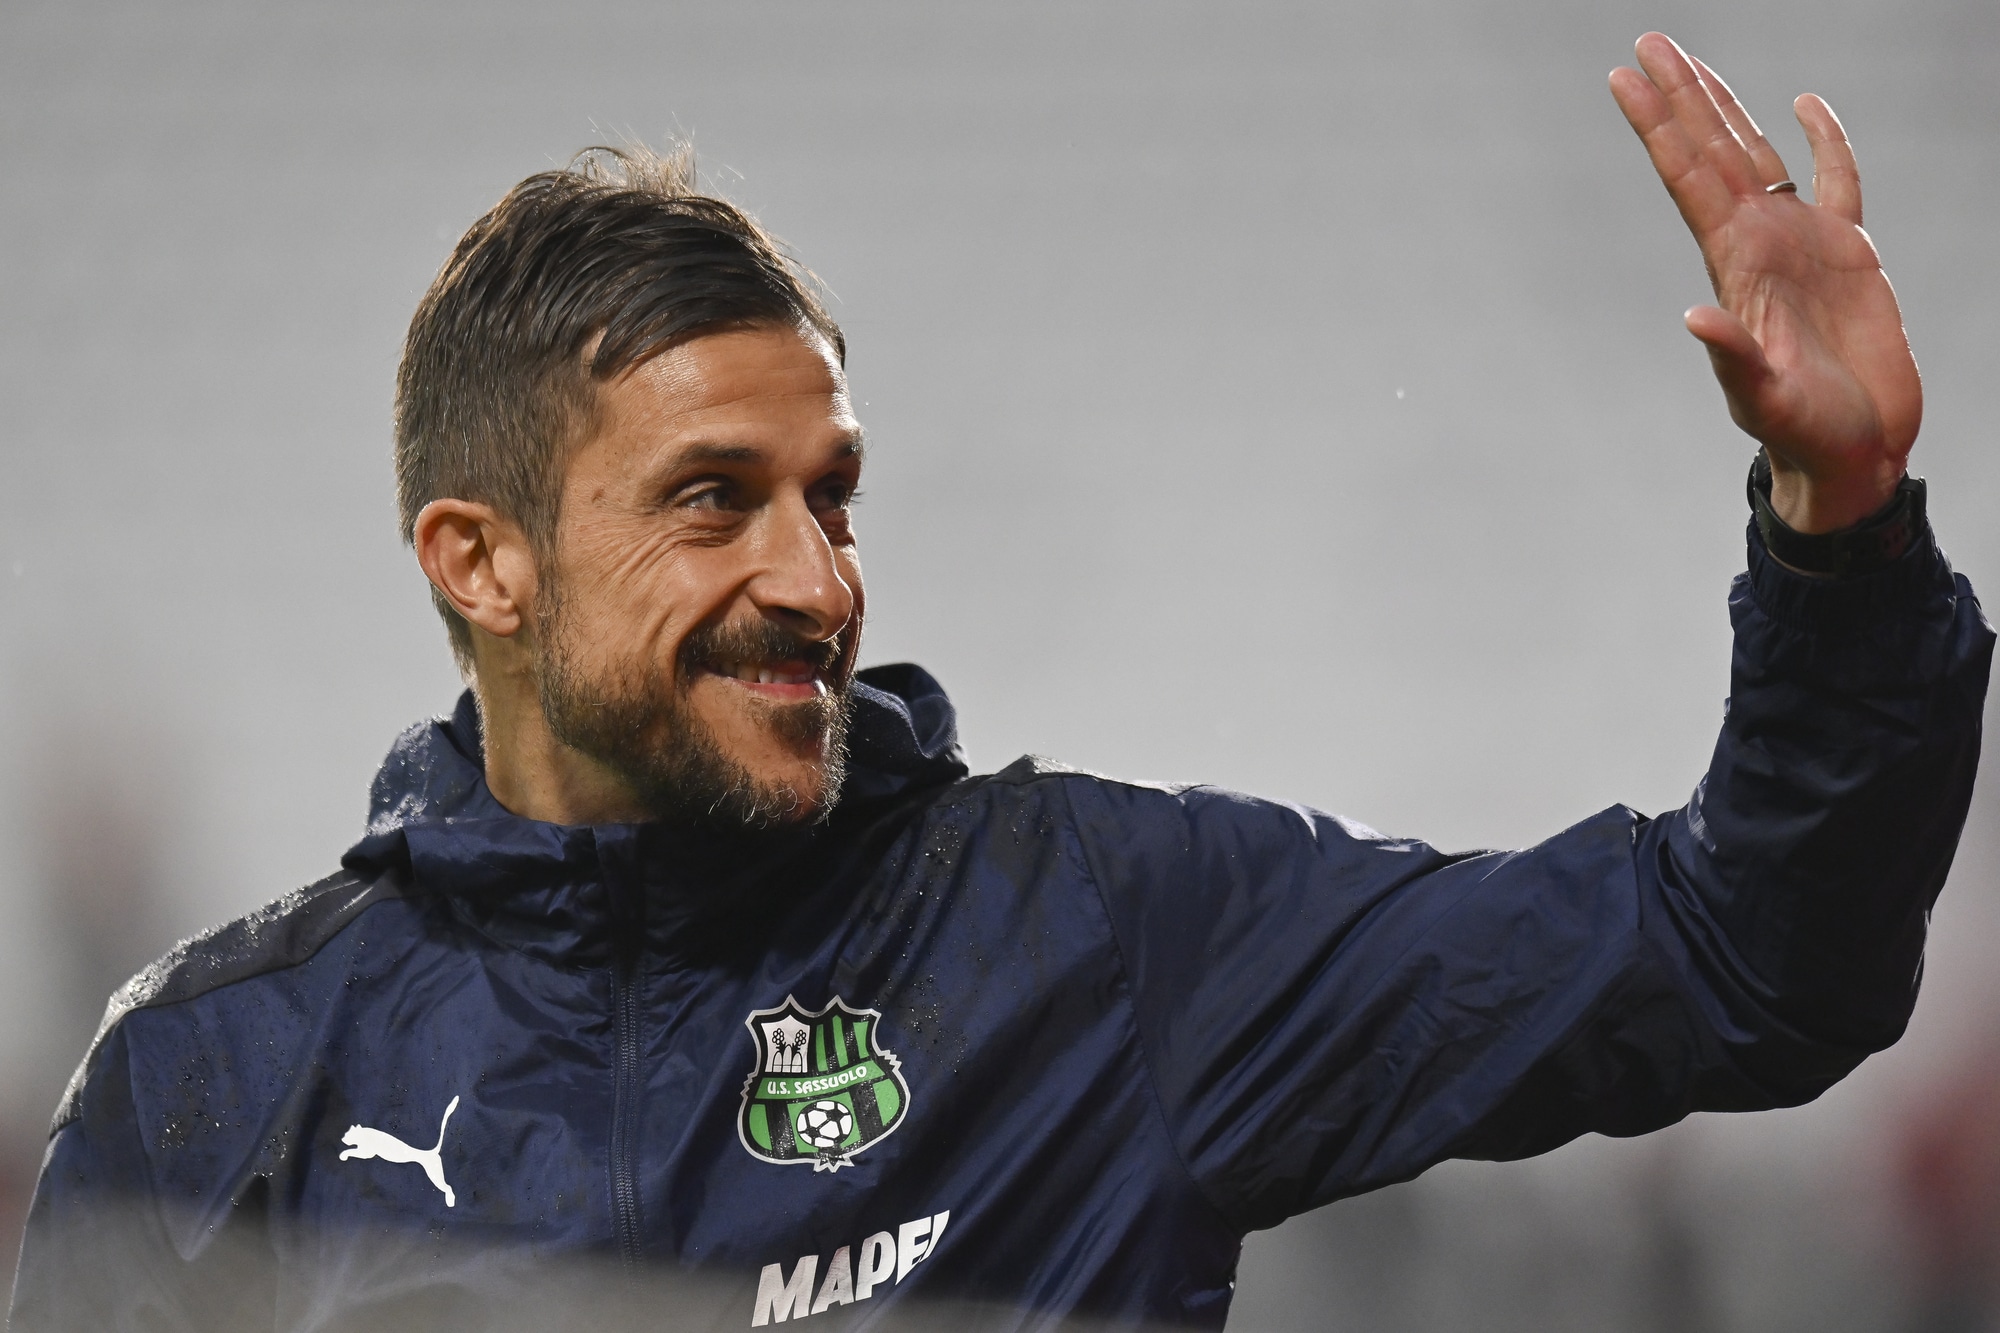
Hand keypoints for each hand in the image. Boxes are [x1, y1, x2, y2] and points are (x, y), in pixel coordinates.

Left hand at [1610, 33, 1919, 531]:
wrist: (1854, 453)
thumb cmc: (1804, 434)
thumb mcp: (1762, 398)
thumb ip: (1731, 358)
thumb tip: (1695, 318)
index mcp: (1736, 266)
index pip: (1686, 179)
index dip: (1657, 126)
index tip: (1623, 78)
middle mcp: (1759, 243)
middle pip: (1711, 151)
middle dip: (1680, 96)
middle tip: (1648, 42)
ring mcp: (1801, 243)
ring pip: (1757, 155)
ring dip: (1726, 107)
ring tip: (1692, 61)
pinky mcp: (1848, 253)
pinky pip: (1838, 179)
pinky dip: (1827, 141)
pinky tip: (1806, 106)